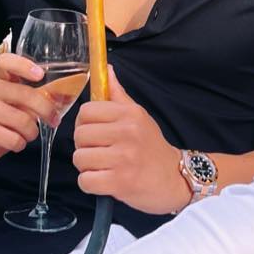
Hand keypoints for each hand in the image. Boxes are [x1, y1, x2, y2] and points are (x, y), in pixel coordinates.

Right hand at [0, 52, 62, 165]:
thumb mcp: (16, 103)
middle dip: (47, 110)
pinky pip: (15, 139)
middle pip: (26, 95)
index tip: (40, 74)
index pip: (6, 62)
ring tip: (25, 134)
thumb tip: (63, 96)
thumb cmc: (1, 119)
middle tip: (53, 120)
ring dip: (32, 132)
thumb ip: (35, 96)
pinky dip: (21, 144)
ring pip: (24, 121)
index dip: (24, 65)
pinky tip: (14, 142)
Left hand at [73, 66, 188, 213]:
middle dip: (84, 146)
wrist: (174, 178)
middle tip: (100, 152)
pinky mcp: (120, 182)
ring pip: (80, 158)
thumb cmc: (152, 147)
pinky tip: (104, 181)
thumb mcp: (139, 116)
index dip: (84, 123)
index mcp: (130, 114)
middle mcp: (127, 133)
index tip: (95, 132)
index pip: (86, 111)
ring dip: (87, 166)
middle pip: (80, 135)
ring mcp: (124, 158)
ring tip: (104, 167)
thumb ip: (118, 95)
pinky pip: (85, 181)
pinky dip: (90, 183)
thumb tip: (106, 69)